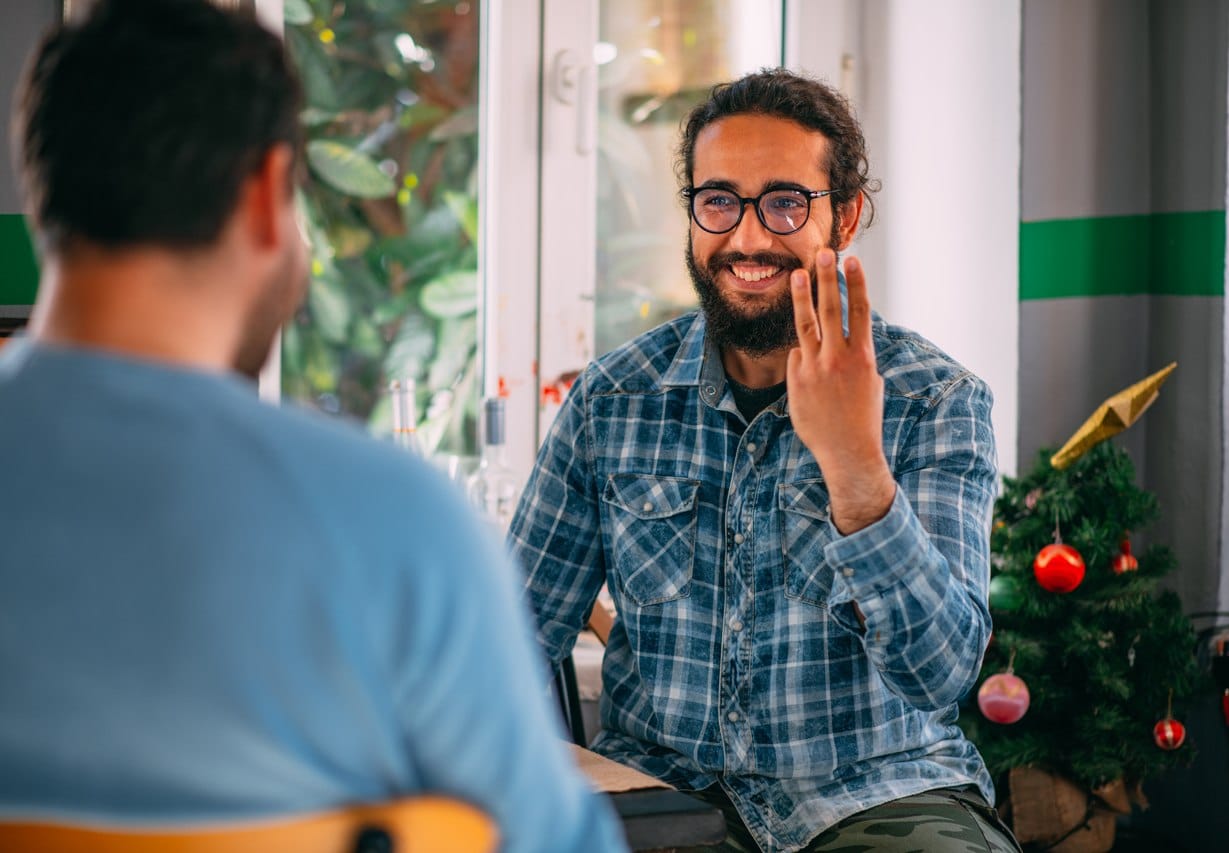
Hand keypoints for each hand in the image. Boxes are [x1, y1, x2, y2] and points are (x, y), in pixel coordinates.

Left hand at [787, 249, 895, 533]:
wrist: (847, 452)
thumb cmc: (863, 416)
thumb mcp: (870, 382)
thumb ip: (856, 356)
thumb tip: (844, 337)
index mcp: (862, 357)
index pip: (859, 311)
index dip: (856, 283)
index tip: (852, 260)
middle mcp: (837, 358)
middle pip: (830, 310)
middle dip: (827, 278)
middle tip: (823, 253)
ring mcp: (814, 369)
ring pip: (806, 325)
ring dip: (802, 297)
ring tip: (797, 274)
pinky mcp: (796, 381)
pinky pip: (797, 357)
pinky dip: (803, 356)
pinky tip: (812, 372)